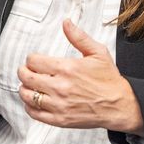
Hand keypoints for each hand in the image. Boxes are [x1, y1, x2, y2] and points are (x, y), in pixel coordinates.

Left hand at [17, 19, 143, 135]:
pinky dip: (30, 107)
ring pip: (27, 96)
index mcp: (67, 68)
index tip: (34, 60)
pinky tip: (34, 101)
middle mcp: (60, 87)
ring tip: (29, 85)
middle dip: (24, 71)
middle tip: (27, 71)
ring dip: (24, 89)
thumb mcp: (97, 52)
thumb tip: (66, 24)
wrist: (120, 105)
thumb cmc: (109, 80)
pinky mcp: (60, 119)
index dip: (31, 59)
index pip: (33, 61)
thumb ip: (78, 37)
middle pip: (26, 77)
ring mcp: (58, 104)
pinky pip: (35, 114)